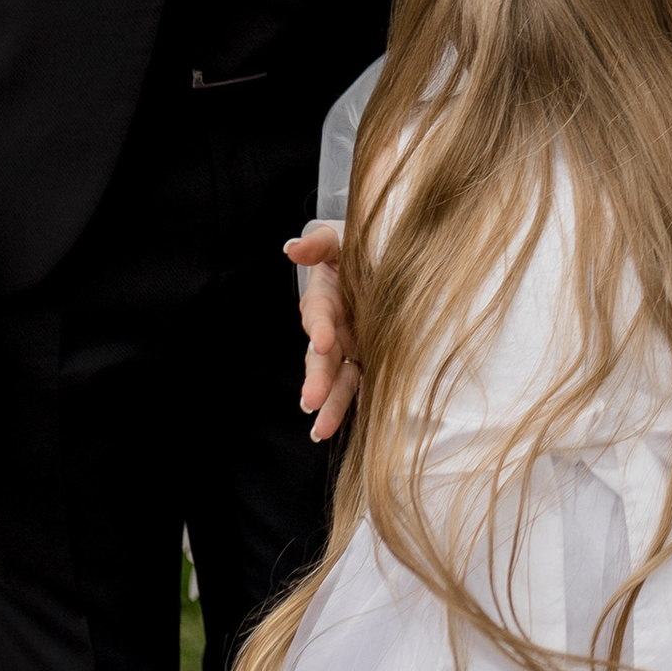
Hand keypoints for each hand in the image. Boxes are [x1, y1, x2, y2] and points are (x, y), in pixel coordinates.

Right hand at [285, 222, 358, 440]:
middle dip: (317, 380)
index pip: (319, 315)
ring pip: (339, 379)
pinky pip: (365, 383)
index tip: (320, 342)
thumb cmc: (356, 248)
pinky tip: (359, 425)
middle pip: (322, 358)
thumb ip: (319, 244)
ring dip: (330, 404)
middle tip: (310, 402)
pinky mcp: (370, 358)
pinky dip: (361, 403)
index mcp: (325, 300)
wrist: (381, 261)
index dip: (319, 328)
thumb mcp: (339, 239)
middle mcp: (334, 330)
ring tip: (320, 431)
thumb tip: (290, 247)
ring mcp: (351, 348)